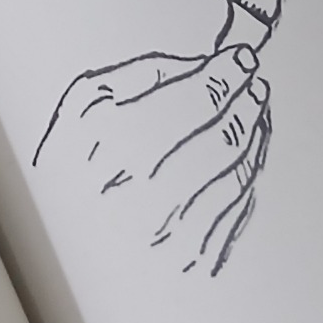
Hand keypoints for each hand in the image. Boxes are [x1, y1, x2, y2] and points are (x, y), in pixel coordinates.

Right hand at [33, 45, 270, 274]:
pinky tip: (245, 154)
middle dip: (244, 104)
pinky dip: (246, 176)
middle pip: (216, 140)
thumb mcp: (79, 112)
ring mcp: (165, 237)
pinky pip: (235, 212)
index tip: (240, 59)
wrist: (68, 256)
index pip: (185, 103)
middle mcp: (134, 196)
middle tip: (254, 83)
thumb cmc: (72, 173)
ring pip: (233, 175)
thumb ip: (137, 77)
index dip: (222, 76)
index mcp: (101, 150)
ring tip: (254, 112)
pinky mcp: (188, 263)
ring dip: (251, 137)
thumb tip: (199, 67)